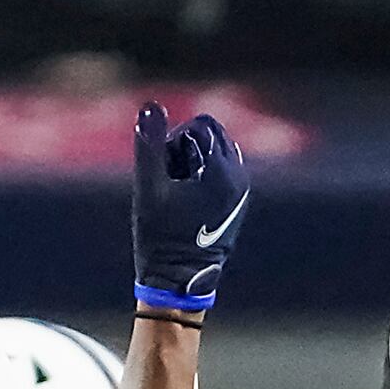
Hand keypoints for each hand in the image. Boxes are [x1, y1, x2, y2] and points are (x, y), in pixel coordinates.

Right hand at [130, 102, 250, 318]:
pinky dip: (199, 180)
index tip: (165, 174)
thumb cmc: (160, 239)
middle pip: (209, 137)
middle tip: (170, 187)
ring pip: (212, 155)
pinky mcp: (237, 203)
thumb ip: (148, 144)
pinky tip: (187, 207)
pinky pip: (217, 173)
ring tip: (178, 199)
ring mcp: (242, 192)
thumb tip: (150, 104)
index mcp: (224, 171)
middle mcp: (240, 178)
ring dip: (190, 166)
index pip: (199, 127)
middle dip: (184, 152)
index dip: (173, 142)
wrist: (179, 284)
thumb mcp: (148, 187)